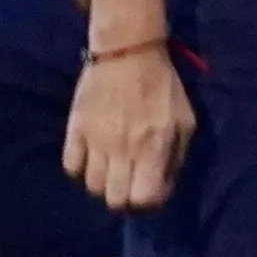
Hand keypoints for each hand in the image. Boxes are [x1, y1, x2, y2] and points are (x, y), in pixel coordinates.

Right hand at [66, 44, 193, 214]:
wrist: (127, 53)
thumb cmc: (162, 87)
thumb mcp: (185, 121)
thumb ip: (176, 156)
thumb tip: (163, 185)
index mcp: (154, 148)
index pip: (145, 198)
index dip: (149, 203)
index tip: (150, 193)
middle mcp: (123, 150)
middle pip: (115, 200)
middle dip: (124, 199)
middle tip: (128, 186)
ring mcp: (96, 141)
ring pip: (92, 186)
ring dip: (103, 184)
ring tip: (111, 171)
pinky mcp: (75, 130)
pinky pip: (71, 167)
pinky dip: (81, 170)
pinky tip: (92, 159)